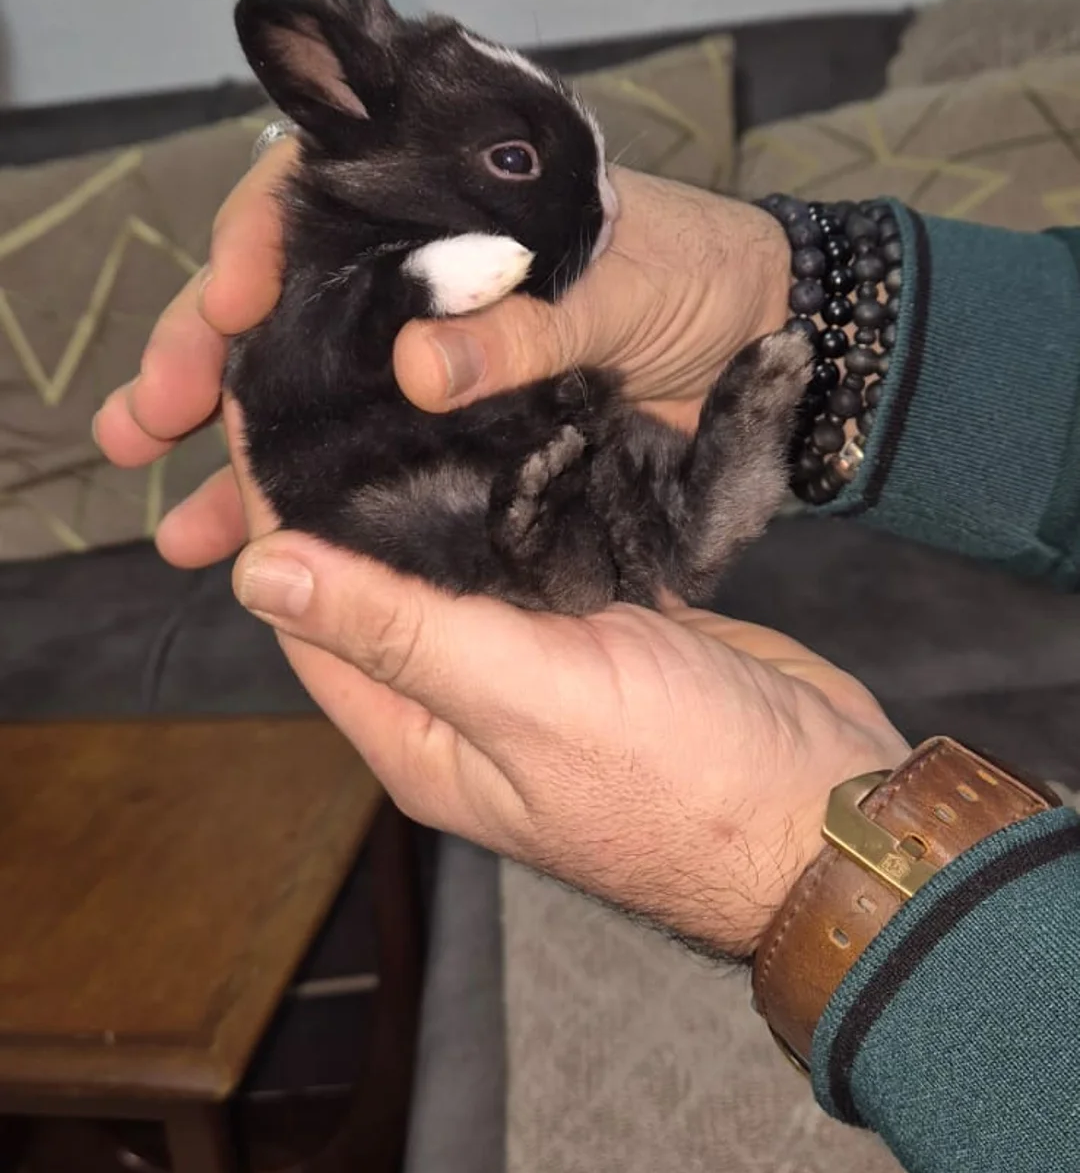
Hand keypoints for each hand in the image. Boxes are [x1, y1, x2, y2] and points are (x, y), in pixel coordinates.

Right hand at [93, 143, 791, 568]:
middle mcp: (419, 268)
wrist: (781, 343)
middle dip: (205, 357)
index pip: (315, 192)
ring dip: (235, 449)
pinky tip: (246, 548)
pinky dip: (305, 498)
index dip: (257, 240)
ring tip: (169, 517)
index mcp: (446, 195)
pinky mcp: (455, 427)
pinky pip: (359, 454)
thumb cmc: (705, 275)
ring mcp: (431, 349)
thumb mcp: (619, 290)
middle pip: (281, 301)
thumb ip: (524, 326)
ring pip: (305, 388)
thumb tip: (414, 365)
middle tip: (144, 421)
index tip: (231, 302)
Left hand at [228, 413, 906, 957]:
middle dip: (356, 478)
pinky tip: (520, 404)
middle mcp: (467, 697)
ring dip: (445, 470)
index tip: (263, 405)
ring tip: (416, 360)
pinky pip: (547, 542)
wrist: (835, 815)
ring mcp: (543, 660)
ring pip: (466, 549)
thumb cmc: (685, 784)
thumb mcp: (525, 698)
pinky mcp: (612, 623)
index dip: (274, 513)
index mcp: (419, 734)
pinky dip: (531, 482)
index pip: (310, 610)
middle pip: (380, 575)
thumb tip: (255, 573)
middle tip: (343, 357)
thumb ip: (398, 630)